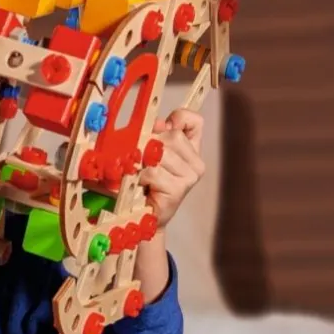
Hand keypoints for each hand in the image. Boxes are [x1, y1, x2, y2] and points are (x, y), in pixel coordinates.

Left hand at [138, 108, 205, 227]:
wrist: (142, 215)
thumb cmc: (143, 183)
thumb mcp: (146, 153)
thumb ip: (154, 134)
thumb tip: (158, 123)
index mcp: (191, 149)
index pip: (194, 121)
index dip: (178, 118)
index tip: (160, 128)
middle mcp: (196, 162)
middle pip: (171, 135)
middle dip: (148, 144)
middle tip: (139, 160)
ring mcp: (190, 176)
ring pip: (161, 152)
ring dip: (141, 162)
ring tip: (138, 175)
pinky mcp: (179, 189)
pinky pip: (153, 171)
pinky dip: (140, 176)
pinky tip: (140, 185)